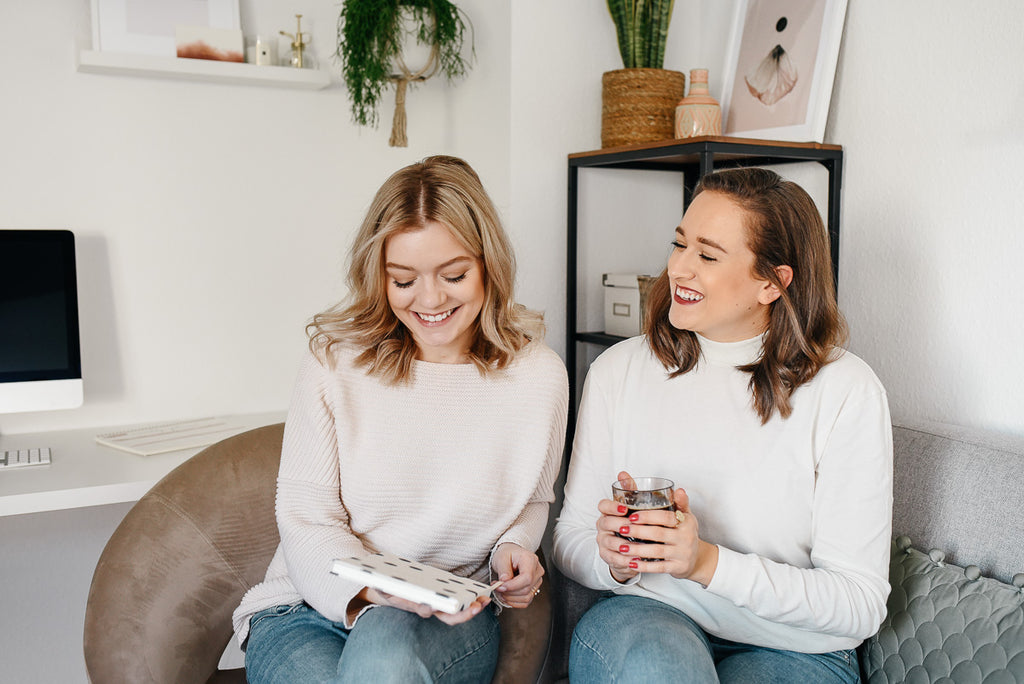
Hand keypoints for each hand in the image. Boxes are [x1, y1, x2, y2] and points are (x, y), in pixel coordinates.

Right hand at [361, 587, 489, 625]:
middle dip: (463, 614)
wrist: (393, 593)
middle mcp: (430, 609)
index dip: (429, 609)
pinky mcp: (446, 599)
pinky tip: (484, 594)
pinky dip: (473, 600)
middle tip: (475, 607)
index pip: (424, 610)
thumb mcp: (382, 587)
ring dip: (472, 609)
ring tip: (485, 600)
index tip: (434, 606)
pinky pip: (462, 604)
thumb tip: (375, 581)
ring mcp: (439, 607)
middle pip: (448, 617)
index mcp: (415, 605)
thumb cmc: (389, 590)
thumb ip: (380, 585)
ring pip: (458, 613)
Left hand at [491, 543, 544, 608]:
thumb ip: (503, 569)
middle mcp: (537, 571)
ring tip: (500, 591)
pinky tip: (506, 595)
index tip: (500, 586)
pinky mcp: (533, 589)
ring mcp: (537, 581)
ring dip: (510, 598)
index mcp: (530, 560)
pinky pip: (526, 601)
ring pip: (526, 597)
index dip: (513, 586)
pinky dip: (514, 602)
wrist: (511, 554)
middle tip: (496, 587)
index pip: (527, 578)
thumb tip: (505, 581)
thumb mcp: (501, 557)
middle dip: (508, 592)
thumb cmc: (507, 554)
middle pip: (526, 589)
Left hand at [596, 471, 718, 585]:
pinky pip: (659, 567)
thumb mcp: (686, 516)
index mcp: (686, 522)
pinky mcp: (679, 567)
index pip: (665, 517)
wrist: (697, 559)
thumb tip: (678, 489)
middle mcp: (686, 537)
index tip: (631, 516)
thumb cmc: (686, 533)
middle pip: (658, 534)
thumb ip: (679, 503)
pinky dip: (644, 566)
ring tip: (622, 547)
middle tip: (621, 529)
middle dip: (638, 531)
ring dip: (637, 550)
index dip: (648, 516)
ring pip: (656, 551)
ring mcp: (683, 554)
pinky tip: (632, 563)